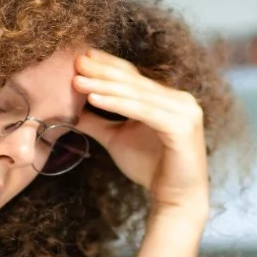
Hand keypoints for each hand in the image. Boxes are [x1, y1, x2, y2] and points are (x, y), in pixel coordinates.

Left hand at [72, 49, 208, 212]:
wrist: (175, 199)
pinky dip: (118, 104)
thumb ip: (98, 122)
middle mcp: (180, 99)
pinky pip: (143, 111)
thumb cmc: (150, 168)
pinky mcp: (182, 126)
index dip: (108, 66)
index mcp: (168, 98)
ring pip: (137, 95)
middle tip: (76, 62)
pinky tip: (94, 99)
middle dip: (103, 72)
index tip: (82, 57)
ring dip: (104, 86)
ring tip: (78, 82)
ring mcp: (184, 111)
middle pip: (134, 81)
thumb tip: (72, 110)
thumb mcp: (117, 139)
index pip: (134, 76)